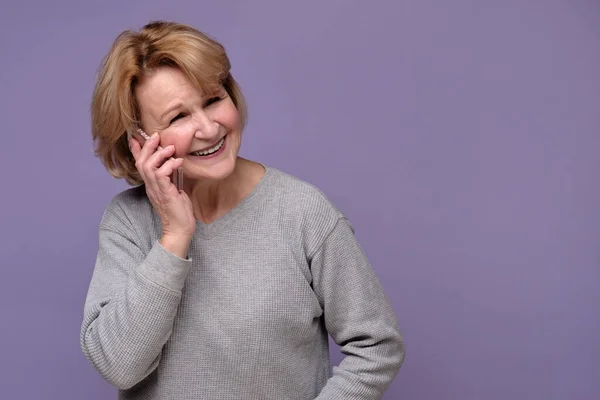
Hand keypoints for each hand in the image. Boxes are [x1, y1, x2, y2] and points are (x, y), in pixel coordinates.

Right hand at [129, 133, 194, 254]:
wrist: (180, 229)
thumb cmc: (179, 210)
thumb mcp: (174, 189)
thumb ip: (171, 177)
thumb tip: (174, 163)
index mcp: (151, 185)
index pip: (140, 165)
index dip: (137, 151)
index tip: (136, 137)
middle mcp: (150, 186)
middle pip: (141, 162)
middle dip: (147, 147)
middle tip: (156, 136)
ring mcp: (156, 190)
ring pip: (148, 167)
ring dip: (158, 154)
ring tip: (170, 148)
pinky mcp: (164, 194)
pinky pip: (161, 175)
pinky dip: (169, 165)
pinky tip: (178, 162)